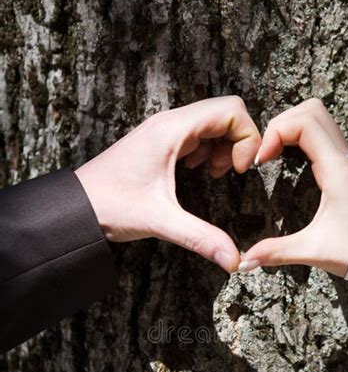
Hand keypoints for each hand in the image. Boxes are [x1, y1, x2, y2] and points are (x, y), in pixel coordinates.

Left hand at [75, 96, 260, 271]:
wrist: (75, 207)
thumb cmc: (109, 205)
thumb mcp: (159, 221)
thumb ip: (200, 238)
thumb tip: (235, 261)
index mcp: (172, 130)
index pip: (230, 110)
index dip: (247, 137)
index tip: (239, 170)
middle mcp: (169, 124)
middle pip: (224, 114)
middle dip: (238, 142)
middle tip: (230, 173)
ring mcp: (164, 132)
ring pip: (211, 123)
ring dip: (223, 147)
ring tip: (215, 175)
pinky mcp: (159, 144)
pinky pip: (195, 136)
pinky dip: (207, 151)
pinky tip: (197, 173)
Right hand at [239, 99, 347, 276]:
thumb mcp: (314, 252)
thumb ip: (277, 252)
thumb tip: (245, 261)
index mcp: (338, 170)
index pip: (304, 122)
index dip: (275, 133)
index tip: (261, 161)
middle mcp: (345, 157)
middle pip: (310, 110)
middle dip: (280, 124)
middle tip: (265, 153)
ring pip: (318, 118)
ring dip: (292, 127)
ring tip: (274, 155)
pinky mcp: (347, 166)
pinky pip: (323, 134)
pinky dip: (302, 137)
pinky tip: (289, 162)